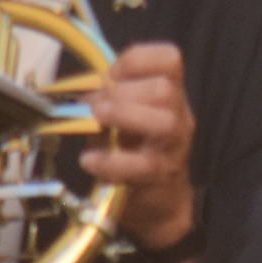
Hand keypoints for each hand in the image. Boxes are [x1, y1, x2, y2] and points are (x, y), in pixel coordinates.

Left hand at [85, 41, 197, 251]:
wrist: (160, 204)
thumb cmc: (138, 153)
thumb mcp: (126, 118)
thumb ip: (108, 100)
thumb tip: (83, 90)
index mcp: (171, 93)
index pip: (170, 58)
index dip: (137, 59)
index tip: (112, 73)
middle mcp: (178, 115)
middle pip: (165, 89)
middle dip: (125, 91)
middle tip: (98, 106)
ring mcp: (173, 146)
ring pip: (164, 122)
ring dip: (125, 115)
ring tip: (99, 120)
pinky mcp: (160, 176)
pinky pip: (142, 165)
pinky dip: (111, 161)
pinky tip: (90, 160)